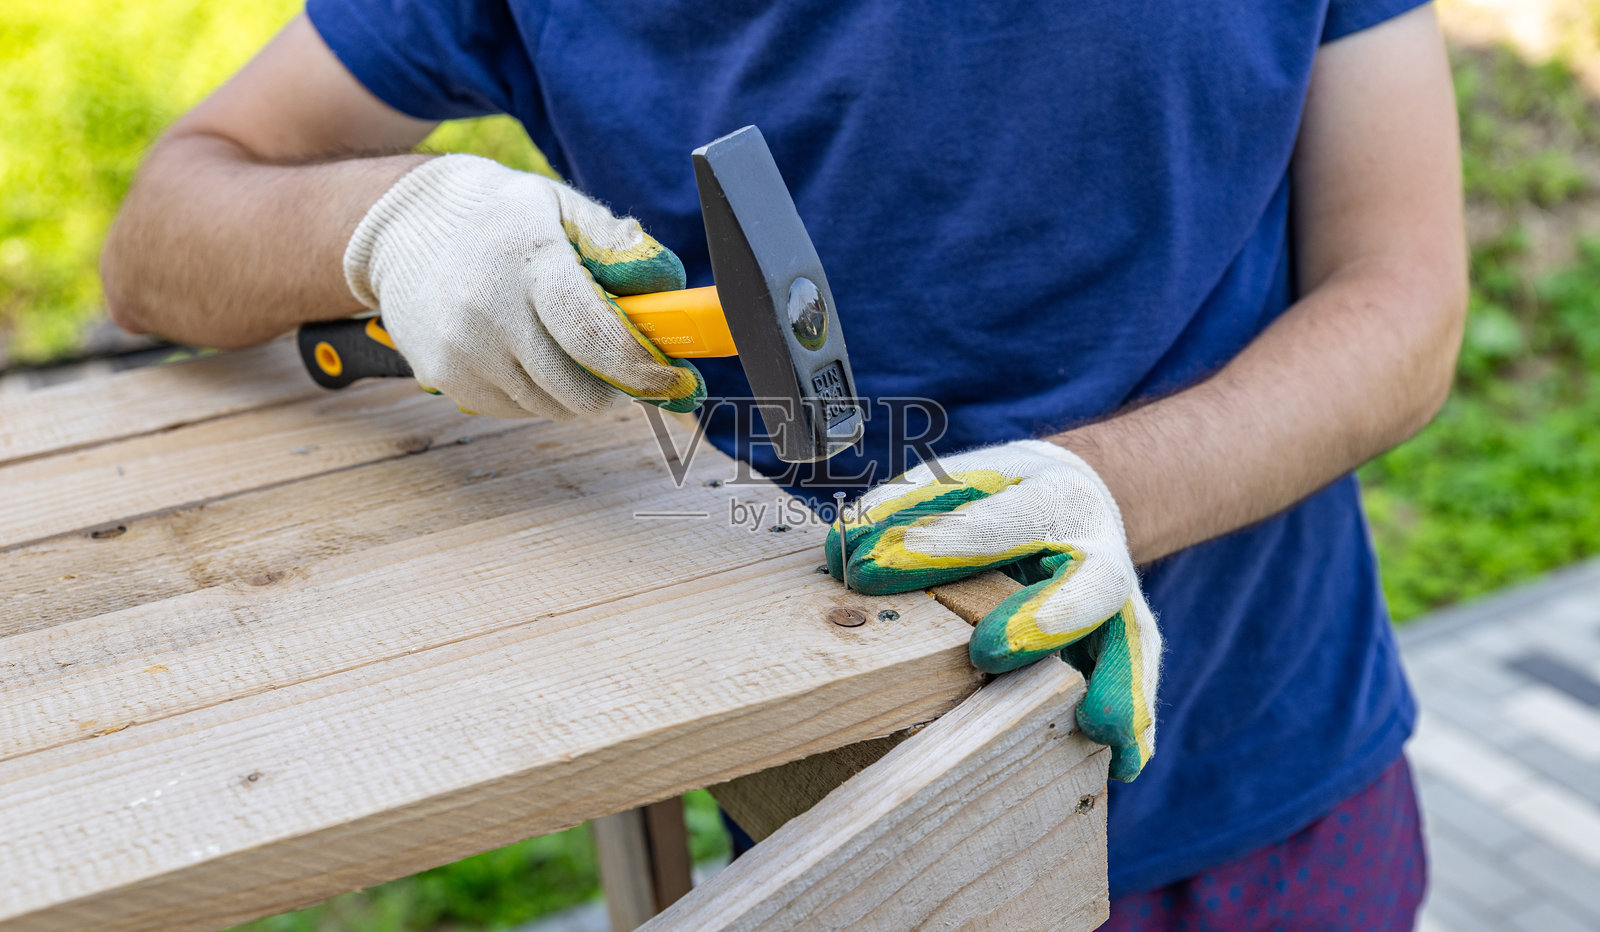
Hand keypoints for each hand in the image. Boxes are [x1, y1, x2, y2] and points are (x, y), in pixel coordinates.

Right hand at [343, 155, 703, 418]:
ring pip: (550, 407)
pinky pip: (515, 410)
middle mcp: (489, 311)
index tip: (674, 378)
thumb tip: (667, 287)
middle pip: (577, 388)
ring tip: (575, 354)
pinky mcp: (443, 377)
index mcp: (529, 262)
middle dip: (617, 389)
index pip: (593, 335)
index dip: (641, 368)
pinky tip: (530, 356)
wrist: (402, 226)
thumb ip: (617, 244)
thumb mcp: (561, 206)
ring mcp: (461, 350)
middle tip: (629, 372)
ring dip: (578, 393)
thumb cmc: (499, 217)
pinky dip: (538, 395)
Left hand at [826, 440, 1160, 780]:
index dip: (936, 545)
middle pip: (1087, 581)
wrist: (1077, 494)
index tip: (869, 569)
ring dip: (1114, 684)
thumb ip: (901, 512)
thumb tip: (842, 552)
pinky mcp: (1128, 642)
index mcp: (1049, 494)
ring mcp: (1120, 600)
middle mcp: (1097, 547)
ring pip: (1129, 638)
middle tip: (987, 652)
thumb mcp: (952, 483)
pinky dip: (1136, 723)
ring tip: (1097, 728)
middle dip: (1041, 618)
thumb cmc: (994, 497)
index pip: (997, 517)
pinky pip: (1138, 682)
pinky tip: (1123, 765)